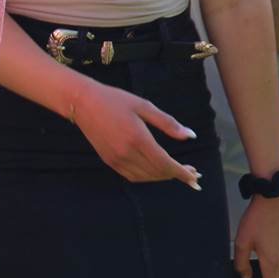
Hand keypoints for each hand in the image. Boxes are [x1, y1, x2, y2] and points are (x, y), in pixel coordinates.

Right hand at [69, 78, 201, 187]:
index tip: (195, 177)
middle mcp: (126, 153)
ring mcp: (116, 160)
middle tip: (192, 173)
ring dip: (163, 177)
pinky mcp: (109, 161)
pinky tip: (157, 170)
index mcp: (138, 139)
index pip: (164, 163)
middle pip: (157, 172)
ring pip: (145, 177)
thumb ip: (168, 123)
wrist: (83, 103)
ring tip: (178, 172)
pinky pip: (132, 176)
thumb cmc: (116, 100)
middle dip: (176, 175)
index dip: (181, 172)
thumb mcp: (145, 106)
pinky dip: (147, 176)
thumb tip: (191, 136)